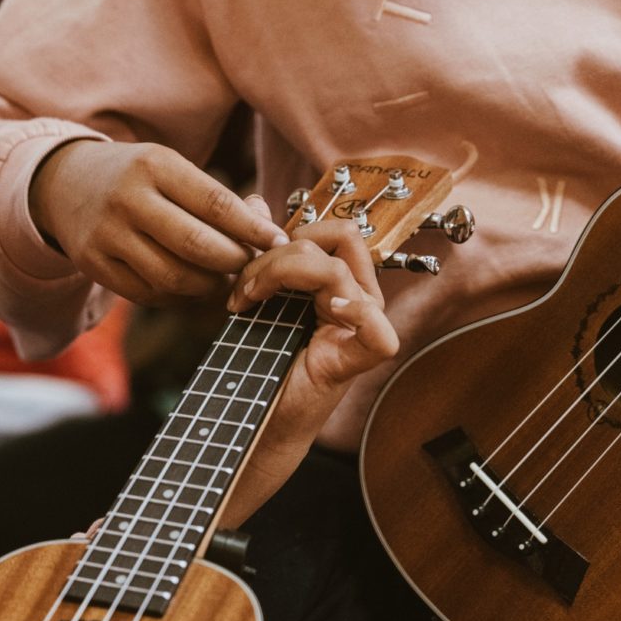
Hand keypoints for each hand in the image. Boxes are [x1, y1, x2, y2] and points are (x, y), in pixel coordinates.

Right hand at [29, 139, 287, 304]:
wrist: (64, 184)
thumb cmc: (137, 177)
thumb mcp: (171, 167)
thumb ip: (216, 197)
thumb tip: (265, 226)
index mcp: (155, 165)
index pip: (215, 202)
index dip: (252, 227)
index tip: (278, 241)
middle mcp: (128, 199)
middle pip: (197, 246)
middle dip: (234, 261)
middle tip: (251, 264)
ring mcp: (107, 235)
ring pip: (174, 277)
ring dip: (209, 285)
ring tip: (223, 277)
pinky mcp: (94, 265)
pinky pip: (149, 294)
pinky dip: (179, 296)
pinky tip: (190, 284)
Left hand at [219, 207, 398, 526]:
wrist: (256, 418)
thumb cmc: (261, 360)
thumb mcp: (256, 294)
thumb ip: (260, 249)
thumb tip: (255, 202)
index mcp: (340, 280)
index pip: (334, 229)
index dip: (288, 233)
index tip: (245, 267)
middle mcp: (358, 298)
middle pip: (341, 236)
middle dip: (281, 251)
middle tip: (244, 286)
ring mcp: (362, 327)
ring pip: (337, 269)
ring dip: (280, 274)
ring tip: (247, 302)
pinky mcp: (360, 358)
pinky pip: (375, 326)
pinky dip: (353, 310)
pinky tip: (329, 310)